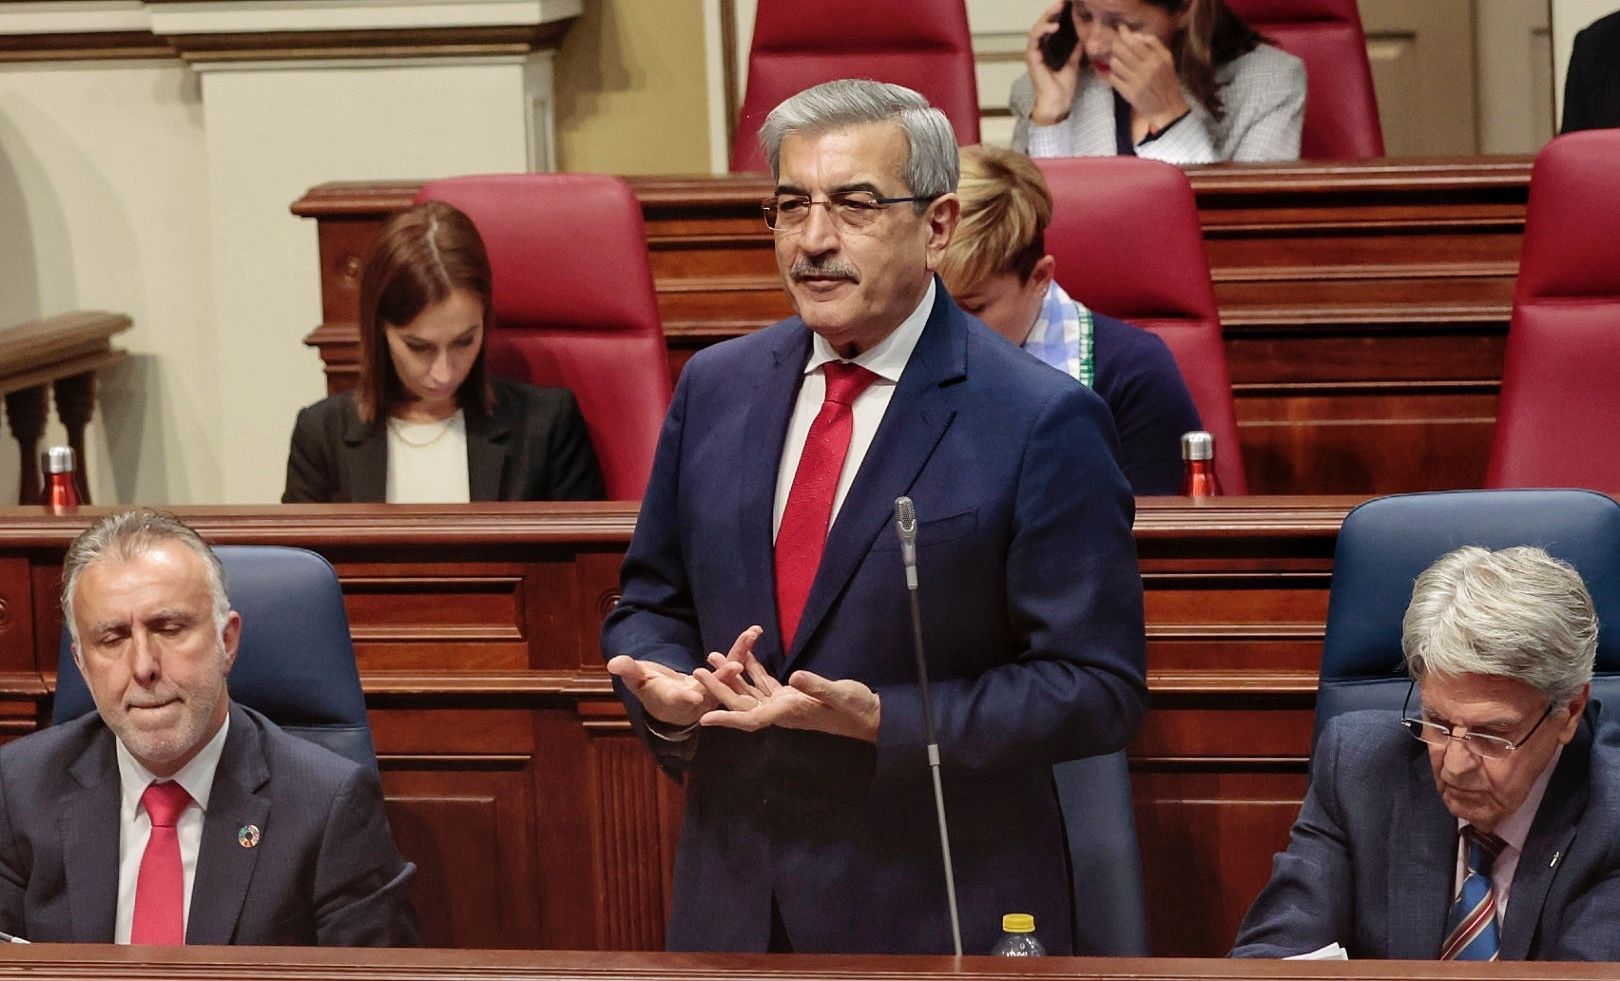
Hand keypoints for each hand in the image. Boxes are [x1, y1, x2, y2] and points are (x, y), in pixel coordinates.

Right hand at [607, 625, 762, 727]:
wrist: (670, 699)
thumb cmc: (650, 689)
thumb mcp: (637, 680)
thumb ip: (628, 671)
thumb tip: (613, 663)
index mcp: (675, 700)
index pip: (680, 700)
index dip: (685, 698)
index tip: (692, 697)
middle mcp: (698, 698)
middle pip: (713, 688)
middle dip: (724, 677)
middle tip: (736, 666)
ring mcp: (713, 690)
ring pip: (729, 674)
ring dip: (741, 654)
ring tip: (752, 634)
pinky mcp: (722, 679)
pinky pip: (734, 662)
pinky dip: (743, 648)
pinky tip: (754, 632)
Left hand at [695, 643, 881, 742]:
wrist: (869, 715)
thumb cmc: (856, 708)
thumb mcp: (839, 694)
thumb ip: (817, 686)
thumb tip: (795, 676)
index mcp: (789, 713)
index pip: (751, 720)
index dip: (727, 719)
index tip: (704, 718)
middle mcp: (782, 711)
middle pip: (743, 703)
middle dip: (720, 688)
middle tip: (698, 670)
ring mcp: (786, 703)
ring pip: (751, 691)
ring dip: (732, 676)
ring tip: (713, 656)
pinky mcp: (792, 695)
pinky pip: (766, 683)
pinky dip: (754, 670)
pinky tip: (744, 655)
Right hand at [1024, 0, 1083, 124]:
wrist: (1058, 102)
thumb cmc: (1063, 85)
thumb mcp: (1074, 60)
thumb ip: (1076, 47)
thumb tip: (1084, 34)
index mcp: (1047, 48)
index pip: (1051, 26)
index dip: (1058, 14)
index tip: (1068, 4)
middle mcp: (1038, 48)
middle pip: (1043, 23)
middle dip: (1053, 11)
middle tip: (1064, 1)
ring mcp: (1034, 52)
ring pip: (1037, 27)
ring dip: (1047, 16)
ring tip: (1058, 7)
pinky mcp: (1032, 57)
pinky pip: (1035, 39)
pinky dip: (1043, 30)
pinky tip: (1054, 26)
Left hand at [1108, 25, 1188, 131]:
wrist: (1168, 109)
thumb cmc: (1167, 83)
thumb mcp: (1167, 60)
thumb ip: (1154, 45)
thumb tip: (1137, 35)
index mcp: (1157, 59)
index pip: (1135, 42)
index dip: (1125, 34)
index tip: (1121, 29)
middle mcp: (1146, 69)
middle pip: (1122, 50)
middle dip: (1116, 45)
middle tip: (1116, 45)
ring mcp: (1136, 82)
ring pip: (1115, 63)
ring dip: (1114, 60)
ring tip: (1119, 62)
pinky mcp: (1128, 93)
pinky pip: (1113, 78)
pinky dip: (1113, 75)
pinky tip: (1119, 75)